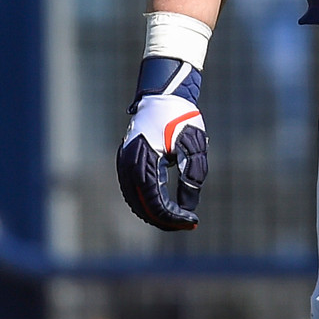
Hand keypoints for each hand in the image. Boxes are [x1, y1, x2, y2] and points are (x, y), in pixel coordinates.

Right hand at [117, 59, 206, 231]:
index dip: (173, 216)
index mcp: (145, 159)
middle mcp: (129, 163)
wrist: (164, 94)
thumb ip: (192, 176)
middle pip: (142, 206)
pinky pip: (132, 190)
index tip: (192, 221)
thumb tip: (187, 206)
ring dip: (154, 213)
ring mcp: (124, 162)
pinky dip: (146, 202)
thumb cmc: (181, 117)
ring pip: (135, 201)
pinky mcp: (126, 161)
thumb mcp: (193, 146)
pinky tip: (163, 207)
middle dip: (165, 219)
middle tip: (187, 223)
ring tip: (177, 218)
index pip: (155, 201)